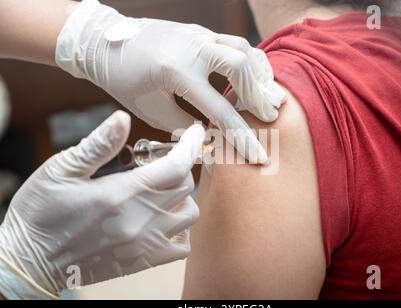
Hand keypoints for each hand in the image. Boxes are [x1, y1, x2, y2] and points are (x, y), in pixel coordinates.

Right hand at [0, 111, 203, 295]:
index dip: (190, 144)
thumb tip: (123, 118)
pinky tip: (162, 219)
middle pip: (185, 186)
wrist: (30, 261)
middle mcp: (139, 221)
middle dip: (179, 166)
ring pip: (189, 215)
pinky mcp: (142, 262)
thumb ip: (98, 145)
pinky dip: (181, 229)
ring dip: (182, 196)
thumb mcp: (60, 170)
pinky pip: (181, 247)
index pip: (175, 165)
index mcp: (120, 194)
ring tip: (160, 189)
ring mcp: (143, 245)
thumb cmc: (41, 212)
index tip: (195, 132)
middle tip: (158, 161)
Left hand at [55, 0, 285, 163]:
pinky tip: (253, 77)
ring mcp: (197, 35)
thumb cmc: (123, 80)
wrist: (104, 42)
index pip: (219, 109)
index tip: (257, 155)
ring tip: (266, 97)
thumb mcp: (151, 110)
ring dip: (258, 75)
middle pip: (241, 66)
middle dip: (258, 96)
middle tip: (268, 117)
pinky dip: (249, 60)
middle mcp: (191, 47)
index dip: (241, 136)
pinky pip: (233, 42)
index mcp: (175, 71)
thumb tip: (212, 139)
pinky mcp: (199, 32)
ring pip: (243, 47)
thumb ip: (185, 126)